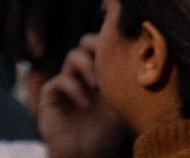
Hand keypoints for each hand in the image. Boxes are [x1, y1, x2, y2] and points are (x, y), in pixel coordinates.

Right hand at [38, 36, 129, 157]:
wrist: (84, 156)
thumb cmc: (105, 136)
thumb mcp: (119, 106)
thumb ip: (122, 83)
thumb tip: (137, 61)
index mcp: (101, 75)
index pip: (103, 47)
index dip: (110, 43)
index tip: (123, 50)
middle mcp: (84, 74)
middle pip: (86, 42)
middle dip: (96, 46)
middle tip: (107, 60)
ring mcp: (67, 82)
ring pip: (73, 56)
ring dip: (87, 66)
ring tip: (97, 86)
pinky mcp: (51, 94)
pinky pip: (61, 81)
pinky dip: (74, 89)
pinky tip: (85, 104)